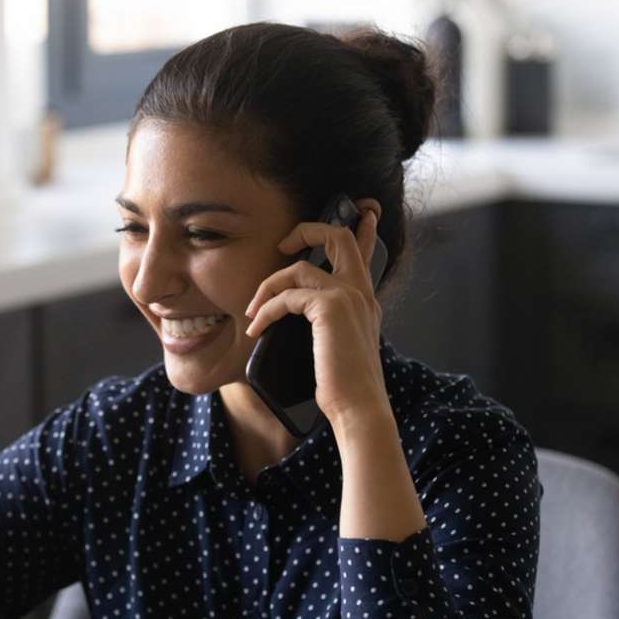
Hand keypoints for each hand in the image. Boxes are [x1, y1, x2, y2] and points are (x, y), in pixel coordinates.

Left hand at [243, 208, 389, 425]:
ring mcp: (348, 296)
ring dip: (268, 286)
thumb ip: (324, 327)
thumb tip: (290, 321)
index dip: (364, 228)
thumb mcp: (336, 349)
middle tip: (283, 243)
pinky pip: (286, 296)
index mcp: (364, 301)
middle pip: (339, 236)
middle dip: (307, 230)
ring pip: (300, 267)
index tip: (363, 212)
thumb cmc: (344, 387)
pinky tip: (255, 328)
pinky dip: (265, 310)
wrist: (358, 407)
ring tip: (252, 311)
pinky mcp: (330, 307)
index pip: (366, 253)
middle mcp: (361, 292)